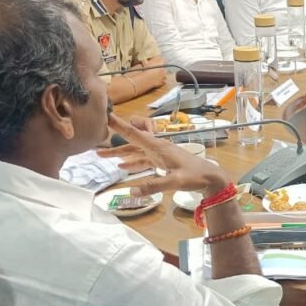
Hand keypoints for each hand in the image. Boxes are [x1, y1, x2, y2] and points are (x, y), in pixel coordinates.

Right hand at [99, 113, 228, 196]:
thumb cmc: (195, 176)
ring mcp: (160, 154)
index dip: (119, 125)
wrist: (211, 177)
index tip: (105, 114)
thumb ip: (153, 186)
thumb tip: (131, 190)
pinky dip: (132, 162)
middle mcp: (157, 147)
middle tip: (95, 142)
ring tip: (101, 156)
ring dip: (119, 153)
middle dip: (113, 141)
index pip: (134, 133)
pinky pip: (143, 159)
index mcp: (158, 146)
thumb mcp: (174, 182)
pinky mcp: (163, 161)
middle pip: (131, 141)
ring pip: (135, 151)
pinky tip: (123, 167)